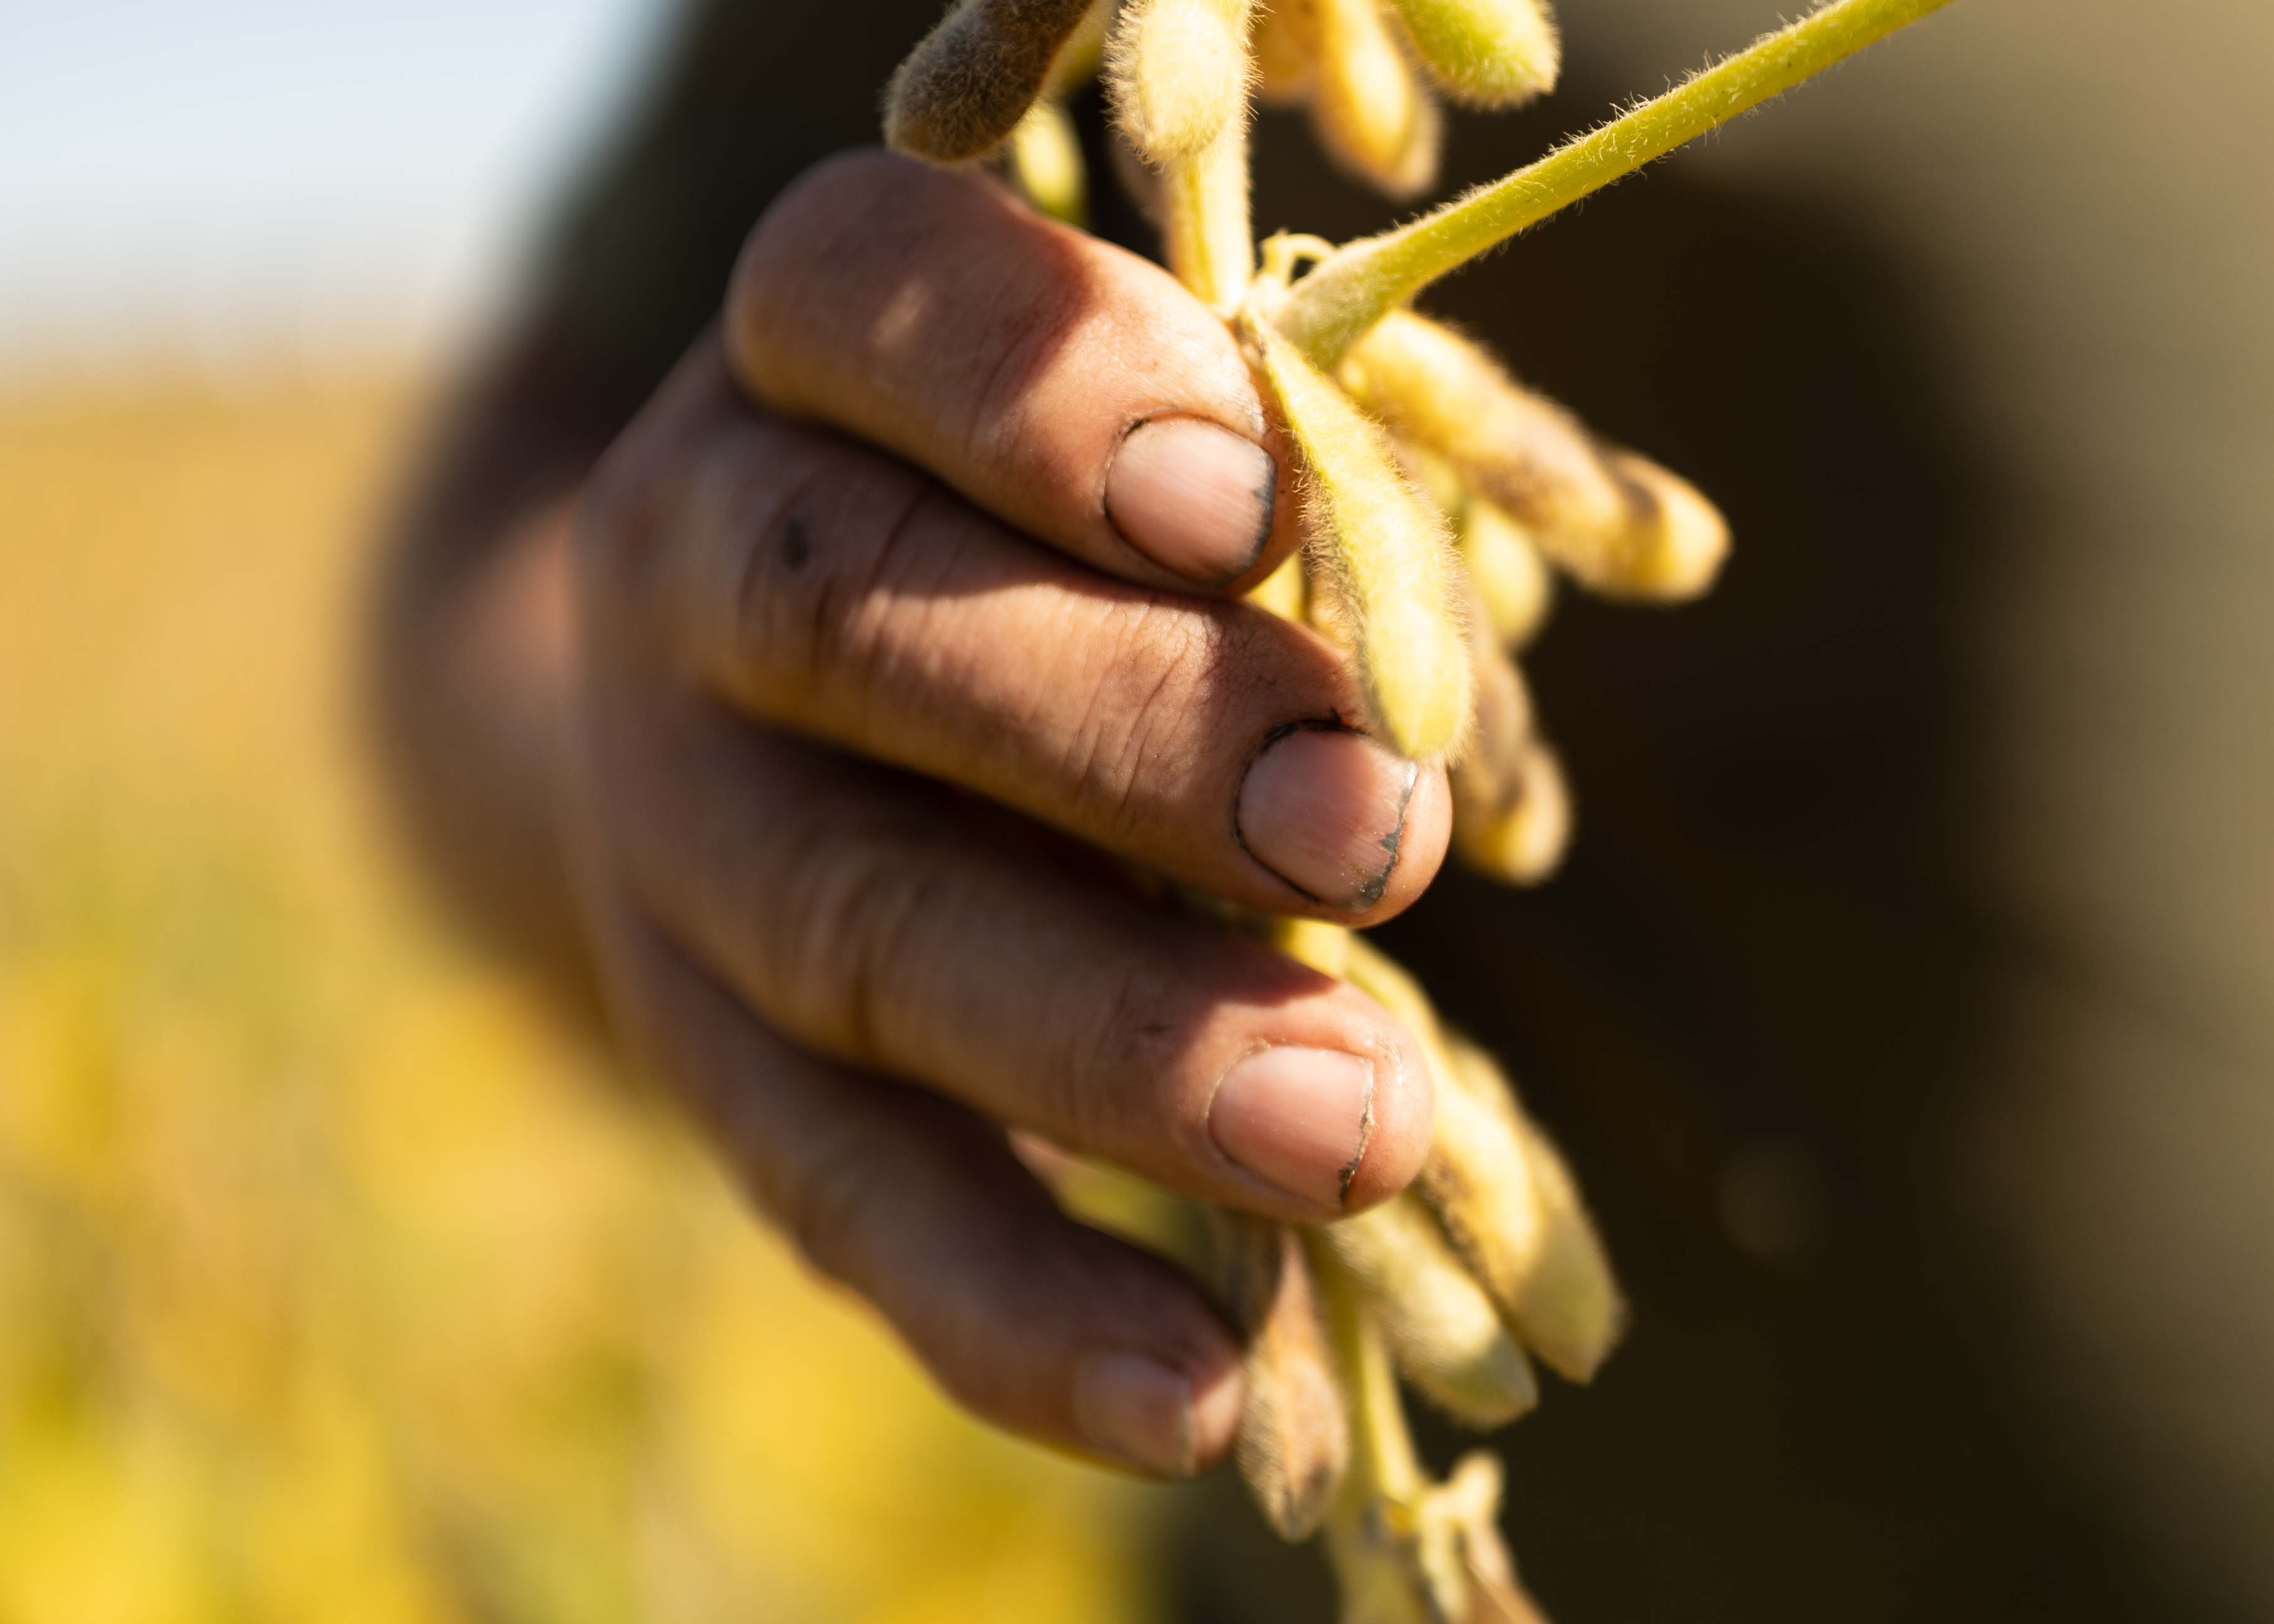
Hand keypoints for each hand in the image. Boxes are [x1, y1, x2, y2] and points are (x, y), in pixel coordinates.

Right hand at [564, 152, 1447, 1477]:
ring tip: (1358, 1127)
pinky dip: (1014, 1305)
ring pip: (859, 931)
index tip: (1248, 504)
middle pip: (849, 622)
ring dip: (1118, 1041)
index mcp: (802, 353)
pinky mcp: (699, 1055)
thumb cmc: (1034, 522)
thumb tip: (1439, 733)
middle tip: (1382, 837)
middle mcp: (690, 568)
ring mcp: (674, 829)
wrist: (741, 698)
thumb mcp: (1133, 451)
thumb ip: (1260, 522)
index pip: (867, 298)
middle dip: (1128, 731)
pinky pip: (836, 1194)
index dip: (1043, 390)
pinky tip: (1194, 1396)